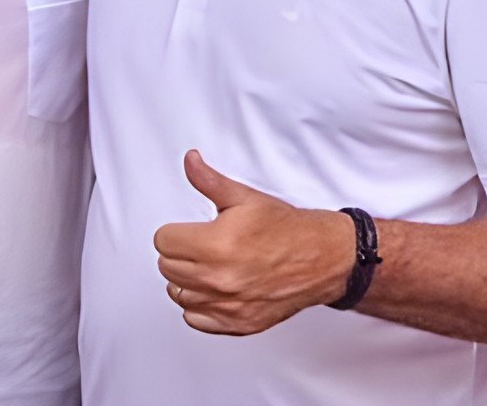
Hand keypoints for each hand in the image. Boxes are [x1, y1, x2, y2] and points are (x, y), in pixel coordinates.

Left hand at [152, 150, 353, 335]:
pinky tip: (213, 290)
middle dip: (179, 254)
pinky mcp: (239, 324)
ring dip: (186, 280)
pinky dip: (199, 307)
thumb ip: (209, 181)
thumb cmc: (287, 229)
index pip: (163, 242)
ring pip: (178, 295)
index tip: (190, 231)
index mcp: (215, 245)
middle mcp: (219, 280)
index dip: (175, 232)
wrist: (323, 258)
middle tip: (200, 246)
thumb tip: (190, 161)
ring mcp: (229, 305)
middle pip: (167, 268)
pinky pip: (196, 320)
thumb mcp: (245, 197)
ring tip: (206, 266)